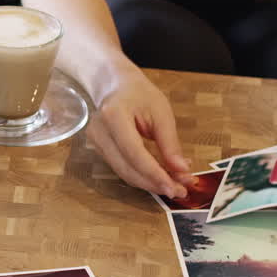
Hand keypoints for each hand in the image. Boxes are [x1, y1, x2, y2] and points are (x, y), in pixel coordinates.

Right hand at [88, 65, 192, 197]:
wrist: (114, 85)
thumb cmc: (139, 94)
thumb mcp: (161, 112)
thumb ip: (170, 143)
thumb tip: (182, 170)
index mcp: (113, 116)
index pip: (134, 153)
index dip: (155, 174)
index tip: (176, 187)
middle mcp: (99, 131)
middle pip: (126, 168)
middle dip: (154, 183)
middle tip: (179, 191)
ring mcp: (95, 142)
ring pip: (123, 173)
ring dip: (149, 183)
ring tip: (173, 186)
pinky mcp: (99, 149)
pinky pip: (121, 168)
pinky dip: (141, 176)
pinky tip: (158, 178)